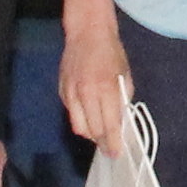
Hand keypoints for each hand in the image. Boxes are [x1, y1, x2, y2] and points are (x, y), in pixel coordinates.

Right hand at [59, 25, 135, 151]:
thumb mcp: (125, 76)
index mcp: (105, 88)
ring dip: (90, 133)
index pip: (108, 125)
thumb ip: (122, 100)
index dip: (112, 143)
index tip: (116, 154)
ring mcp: (70, 93)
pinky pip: (71, 114)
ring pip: (78, 126)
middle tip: (109, 148)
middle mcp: (85, 93)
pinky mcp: (62, 91)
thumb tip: (120, 122)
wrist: (87, 32)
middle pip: (91, 131)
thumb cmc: (111, 52)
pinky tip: (89, 114)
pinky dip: (81, 118)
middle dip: (101, 142)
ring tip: (99, 133)